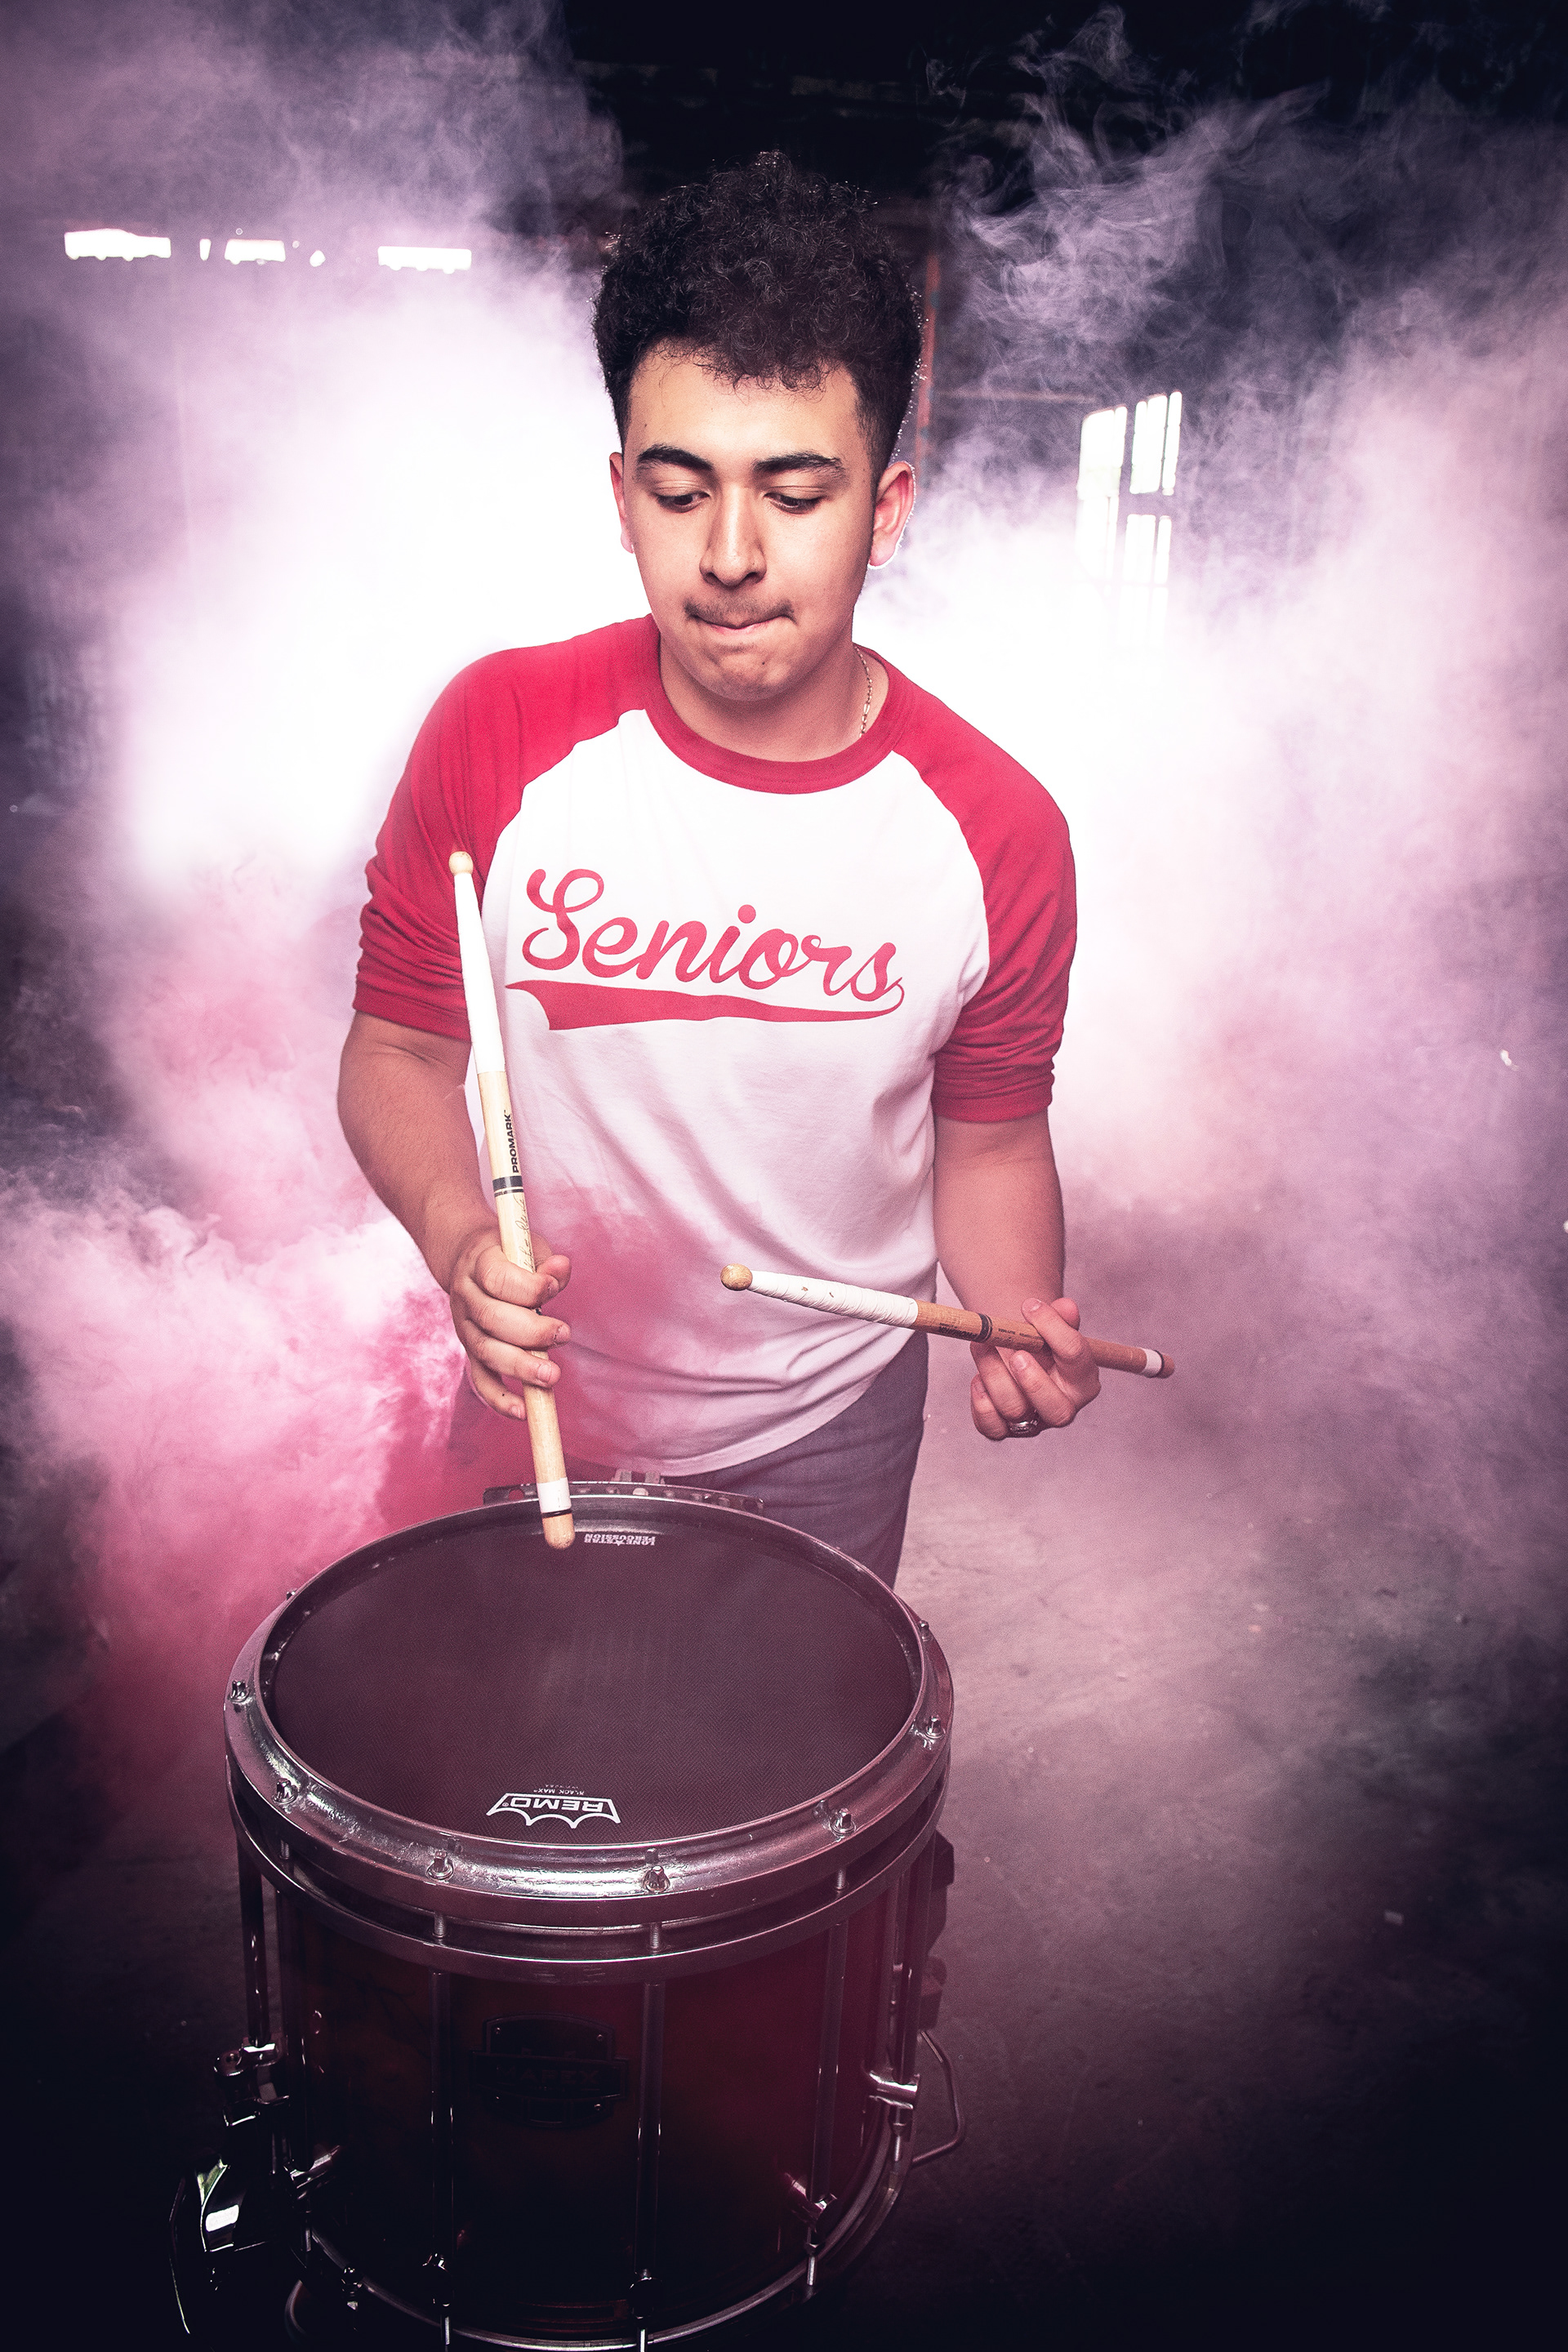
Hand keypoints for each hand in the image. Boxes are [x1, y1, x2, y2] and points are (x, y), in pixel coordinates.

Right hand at [447, 1227, 572, 1420]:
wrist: (468, 1261)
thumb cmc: (508, 1255)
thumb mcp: (526, 1247)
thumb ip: (545, 1262)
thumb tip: (561, 1268)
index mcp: (479, 1265)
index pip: (498, 1279)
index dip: (528, 1287)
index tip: (552, 1289)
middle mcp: (466, 1298)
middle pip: (491, 1319)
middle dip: (530, 1332)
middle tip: (563, 1335)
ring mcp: (465, 1328)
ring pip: (485, 1352)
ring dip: (520, 1367)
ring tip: (551, 1376)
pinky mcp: (471, 1352)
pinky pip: (480, 1380)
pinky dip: (499, 1399)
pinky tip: (523, 1411)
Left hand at [970, 1297, 1099, 1442]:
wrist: (1017, 1353)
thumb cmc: (1039, 1341)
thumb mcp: (1052, 1325)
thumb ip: (1060, 1317)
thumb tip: (1067, 1307)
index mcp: (1083, 1380)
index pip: (1076, 1357)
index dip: (1053, 1328)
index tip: (1029, 1305)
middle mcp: (1063, 1406)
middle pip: (1058, 1410)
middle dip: (1034, 1381)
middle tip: (1016, 1353)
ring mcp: (1034, 1421)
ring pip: (1015, 1410)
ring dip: (994, 1375)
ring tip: (981, 1345)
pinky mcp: (1005, 1429)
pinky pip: (992, 1428)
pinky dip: (980, 1404)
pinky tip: (978, 1379)